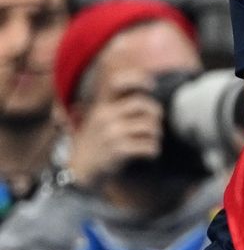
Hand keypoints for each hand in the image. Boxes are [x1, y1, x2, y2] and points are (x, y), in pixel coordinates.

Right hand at [66, 73, 163, 188]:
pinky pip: (149, 145)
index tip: (151, 85)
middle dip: (156, 114)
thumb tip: (146, 91)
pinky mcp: (119, 150)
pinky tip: (150, 152)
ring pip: (150, 126)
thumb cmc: (96, 142)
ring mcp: (112, 133)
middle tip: (155, 124)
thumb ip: (116, 106)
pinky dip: (154, 150)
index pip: (116, 82)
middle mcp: (105, 116)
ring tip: (152, 140)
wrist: (80, 170)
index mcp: (101, 106)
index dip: (137, 79)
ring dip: (156, 134)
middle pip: (143, 104)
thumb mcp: (99, 120)